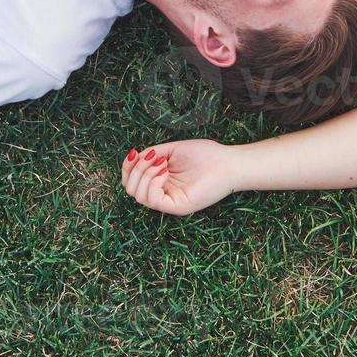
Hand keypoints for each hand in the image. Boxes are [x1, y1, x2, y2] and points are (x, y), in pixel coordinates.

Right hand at [119, 139, 238, 215]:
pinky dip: (153, 182)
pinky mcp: (178, 206)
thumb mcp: (172, 150)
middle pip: (130, 189)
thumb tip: (133, 157)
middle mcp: (163, 194)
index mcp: (160, 182)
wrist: (229, 162)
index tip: (135, 152)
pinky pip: (153, 200)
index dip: (127, 167)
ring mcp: (170, 202)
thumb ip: (151, 155)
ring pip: (138, 195)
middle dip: (135, 169)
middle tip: (153, 157)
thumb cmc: (206, 155)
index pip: (131, 181)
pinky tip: (165, 171)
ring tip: (161, 163)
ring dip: (144, 174)